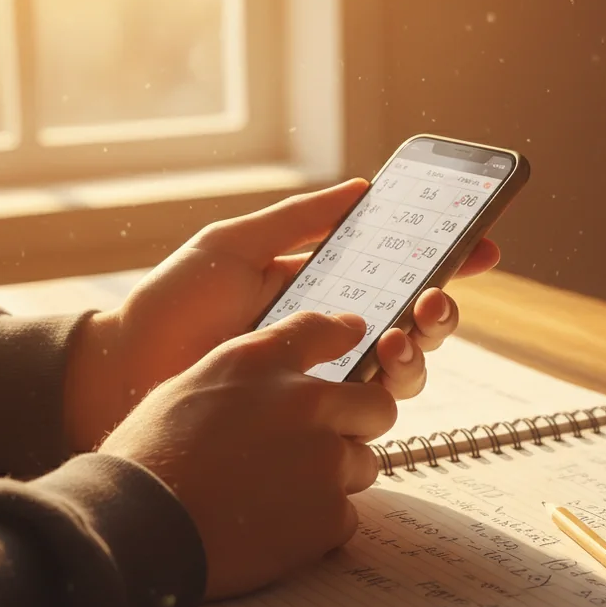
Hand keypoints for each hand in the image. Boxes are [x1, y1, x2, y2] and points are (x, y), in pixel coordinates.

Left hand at [66, 179, 499, 450]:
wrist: (125, 369)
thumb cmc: (174, 303)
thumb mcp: (237, 244)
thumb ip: (300, 219)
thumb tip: (363, 186)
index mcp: (323, 289)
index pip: (397, 273)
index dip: (444, 260)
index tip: (481, 244)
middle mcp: (334, 336)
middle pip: (414, 324)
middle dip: (442, 308)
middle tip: (434, 295)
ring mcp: (327, 379)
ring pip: (406, 368)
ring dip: (422, 345)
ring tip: (403, 327)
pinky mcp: (315, 420)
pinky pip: (373, 408)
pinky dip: (390, 381)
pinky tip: (380, 358)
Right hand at [100, 311, 396, 598]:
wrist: (138, 526)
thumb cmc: (152, 455)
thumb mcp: (191, 383)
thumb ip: (250, 366)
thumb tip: (285, 368)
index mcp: (265, 365)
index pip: (323, 331)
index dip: (342, 337)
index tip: (353, 340)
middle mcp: (307, 404)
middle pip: (378, 405)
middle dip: (358, 422)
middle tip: (323, 443)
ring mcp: (325, 461)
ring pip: (363, 464)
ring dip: (336, 477)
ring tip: (280, 493)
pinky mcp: (329, 517)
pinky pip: (346, 516)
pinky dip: (319, 524)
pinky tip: (274, 526)